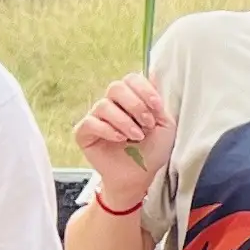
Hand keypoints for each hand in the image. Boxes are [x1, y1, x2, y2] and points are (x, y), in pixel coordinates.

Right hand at [74, 75, 175, 200]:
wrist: (140, 176)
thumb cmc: (152, 152)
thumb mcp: (165, 125)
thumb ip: (158, 101)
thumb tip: (153, 73)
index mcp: (131, 100)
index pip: (131, 79)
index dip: (144, 89)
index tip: (157, 106)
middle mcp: (112, 105)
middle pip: (116, 87)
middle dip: (135, 105)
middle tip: (147, 123)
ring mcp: (96, 118)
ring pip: (104, 105)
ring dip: (125, 121)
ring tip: (136, 136)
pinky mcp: (84, 133)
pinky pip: (90, 122)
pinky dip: (108, 129)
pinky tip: (120, 139)